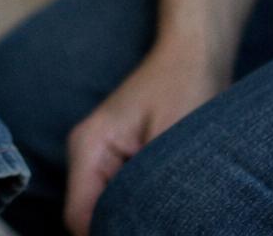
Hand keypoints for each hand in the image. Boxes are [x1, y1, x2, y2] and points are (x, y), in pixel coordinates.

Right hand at [64, 42, 227, 233]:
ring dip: (132, 221)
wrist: (193, 54)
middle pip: (89, 219)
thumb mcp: (169, 145)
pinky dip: (139, 211)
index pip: (79, 220)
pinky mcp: (117, 160)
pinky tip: (166, 210)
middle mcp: (86, 154)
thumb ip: (148, 195)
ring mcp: (100, 157)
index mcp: (89, 148)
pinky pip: (118, 199)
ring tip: (168, 219)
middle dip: (122, 229)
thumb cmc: (184, 89)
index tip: (151, 234)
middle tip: (164, 226)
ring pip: (105, 212)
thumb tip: (139, 228)